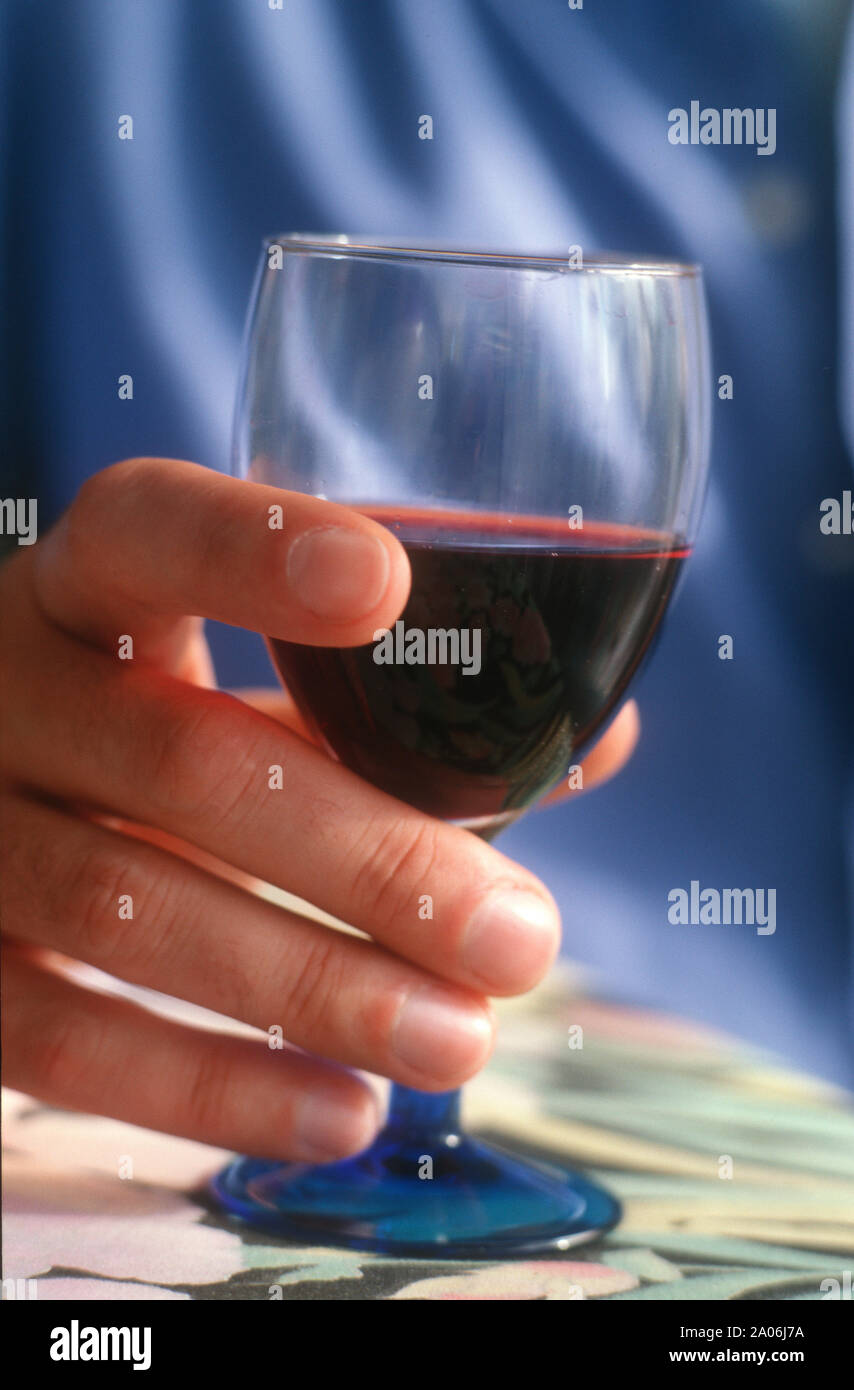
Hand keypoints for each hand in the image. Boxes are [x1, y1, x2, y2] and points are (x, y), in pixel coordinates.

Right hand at [0, 458, 635, 1160]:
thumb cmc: (151, 726)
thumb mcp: (239, 684)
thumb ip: (389, 707)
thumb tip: (596, 743)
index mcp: (83, 591)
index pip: (146, 530)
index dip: (252, 550)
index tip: (387, 584)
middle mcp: (8, 696)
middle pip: (184, 766)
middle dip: (368, 859)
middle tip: (515, 938)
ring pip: (131, 912)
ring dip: (315, 988)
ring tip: (459, 1038)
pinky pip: (68, 1041)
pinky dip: (214, 1087)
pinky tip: (345, 1113)